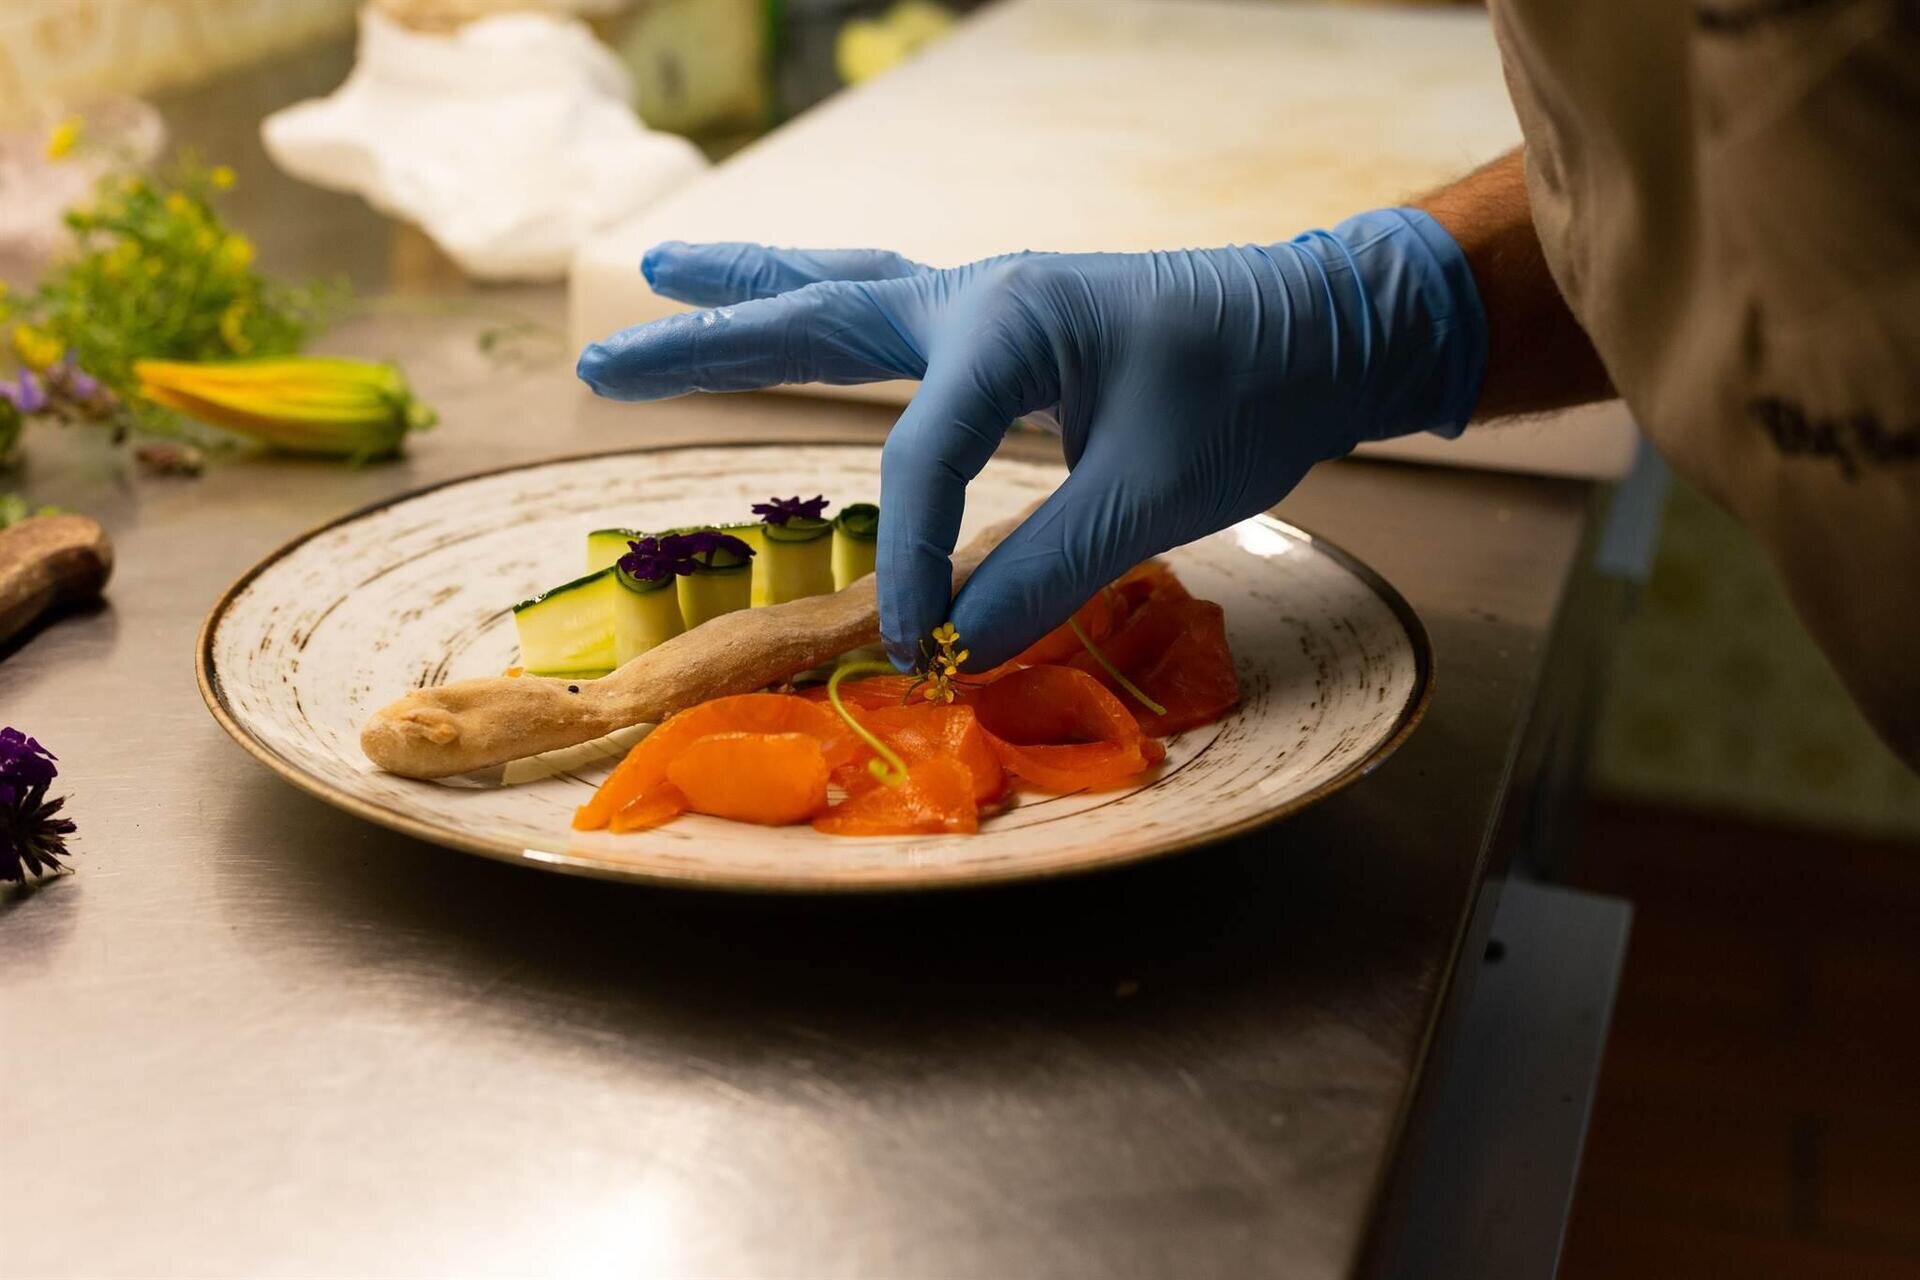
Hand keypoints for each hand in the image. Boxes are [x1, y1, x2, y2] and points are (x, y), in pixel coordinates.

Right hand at [577, 210, 1485, 669]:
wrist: (1320, 328)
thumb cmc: (1249, 394)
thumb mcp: (1153, 494)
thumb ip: (1046, 571)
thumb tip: (953, 645)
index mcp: (1011, 322)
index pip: (922, 453)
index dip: (906, 552)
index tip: (907, 636)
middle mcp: (978, 294)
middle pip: (814, 315)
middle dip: (706, 344)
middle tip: (601, 361)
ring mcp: (985, 297)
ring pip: (836, 290)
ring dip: (744, 297)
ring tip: (654, 281)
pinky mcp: (1003, 320)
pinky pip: (882, 306)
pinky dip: (817, 306)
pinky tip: (787, 308)